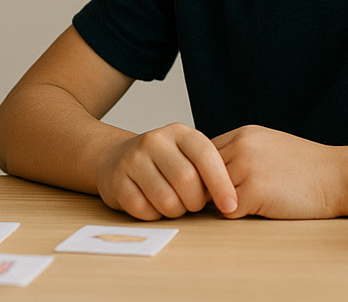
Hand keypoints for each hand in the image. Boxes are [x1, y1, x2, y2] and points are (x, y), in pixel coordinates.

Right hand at [93, 122, 237, 219]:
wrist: (115, 158)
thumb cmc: (164, 162)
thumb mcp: (187, 154)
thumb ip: (208, 169)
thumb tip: (232, 200)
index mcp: (179, 132)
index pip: (206, 156)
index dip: (221, 183)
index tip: (231, 205)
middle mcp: (154, 141)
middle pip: (187, 181)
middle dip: (196, 202)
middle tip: (193, 204)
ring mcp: (133, 160)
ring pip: (166, 200)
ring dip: (176, 211)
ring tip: (174, 205)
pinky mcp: (117, 182)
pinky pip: (144, 210)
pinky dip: (154, 215)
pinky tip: (154, 206)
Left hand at [212, 125, 341, 218]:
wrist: (338, 177)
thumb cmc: (305, 168)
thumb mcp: (267, 146)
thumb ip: (239, 154)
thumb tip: (207, 176)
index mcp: (243, 134)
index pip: (202, 154)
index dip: (206, 174)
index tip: (217, 187)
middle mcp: (241, 146)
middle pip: (201, 173)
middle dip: (208, 190)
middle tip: (225, 201)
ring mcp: (247, 167)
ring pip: (211, 193)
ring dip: (224, 203)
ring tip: (247, 204)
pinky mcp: (255, 191)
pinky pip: (228, 210)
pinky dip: (239, 215)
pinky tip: (260, 209)